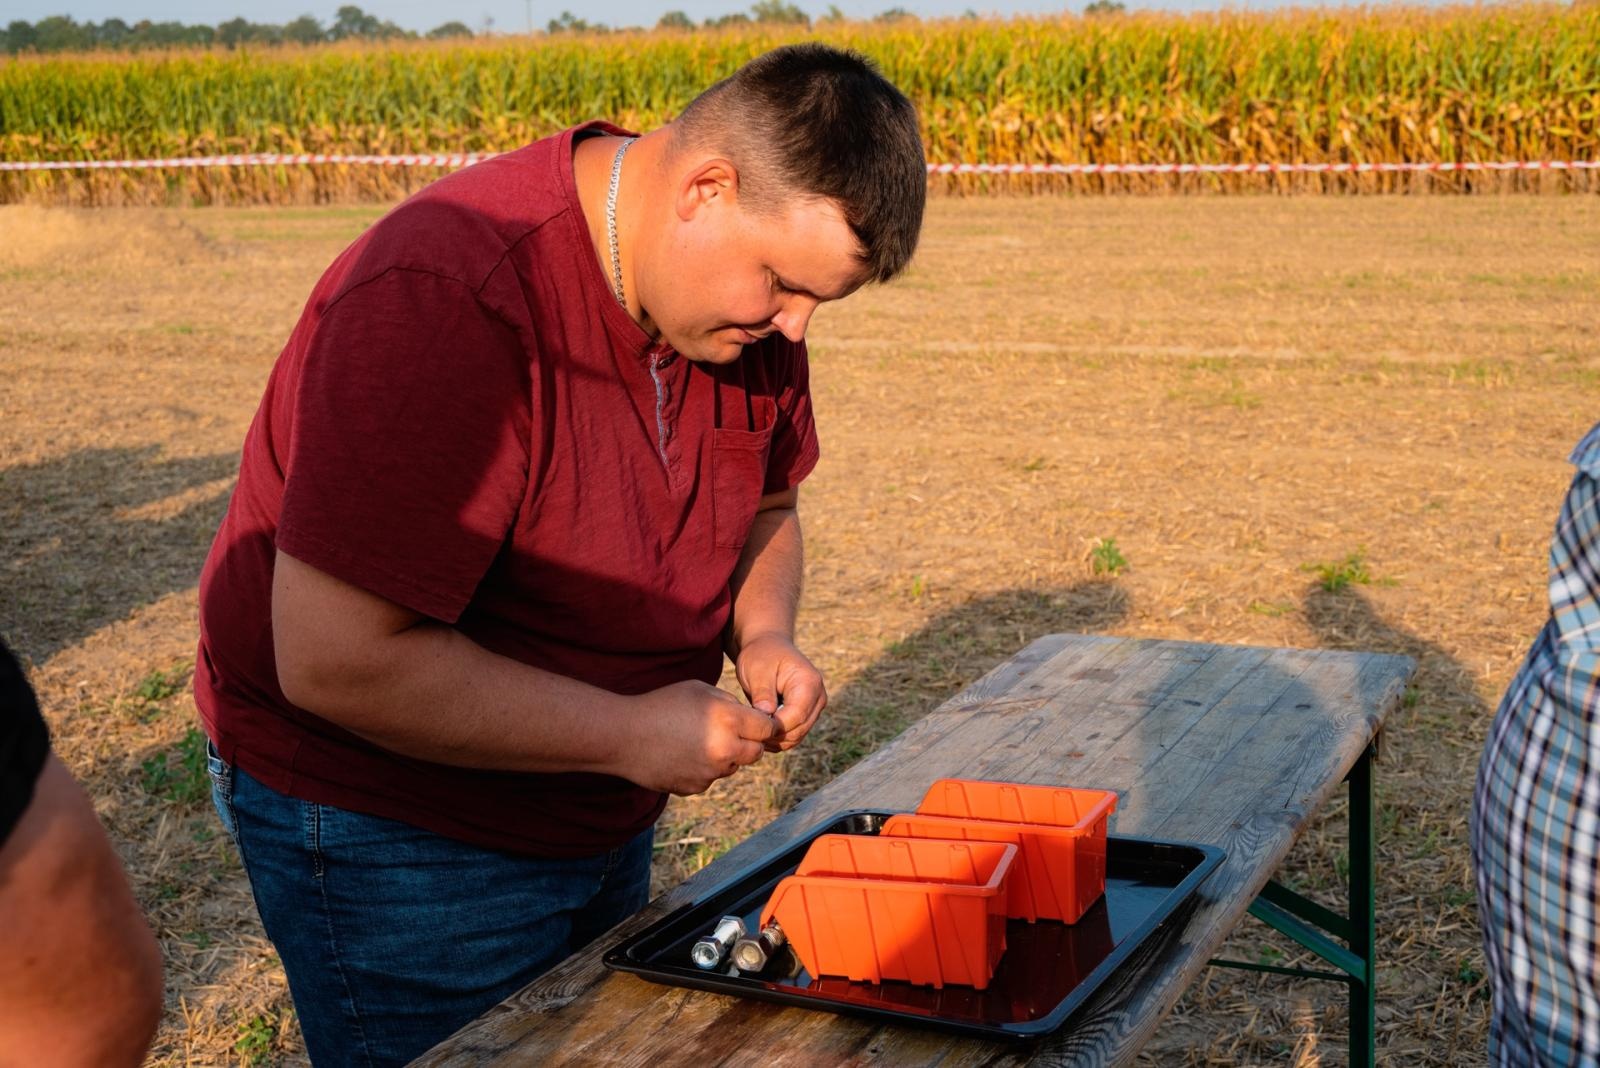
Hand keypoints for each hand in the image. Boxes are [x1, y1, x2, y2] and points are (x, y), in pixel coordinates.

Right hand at [623, 680, 779, 794]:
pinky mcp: (695, 787)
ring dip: (726, 756)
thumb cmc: (661, 705)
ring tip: (698, 740)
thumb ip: (729, 702)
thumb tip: (748, 715)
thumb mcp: (699, 689)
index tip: (759, 723)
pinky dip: (704, 769)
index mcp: (729, 720)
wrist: (624, 736)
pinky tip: (682, 754)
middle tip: (730, 731)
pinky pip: (710, 778)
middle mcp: (725, 749)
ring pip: (733, 766)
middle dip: (749, 742)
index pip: (768, 728)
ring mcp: (710, 772)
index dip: (765, 724)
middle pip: (756, 752)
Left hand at [735, 633, 826, 752]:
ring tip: (752, 731)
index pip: (796, 716)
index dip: (775, 726)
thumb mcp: (757, 668)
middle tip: (748, 731)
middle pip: (799, 729)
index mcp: (809, 683)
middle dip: (774, 735)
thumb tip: (767, 714)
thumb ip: (763, 691)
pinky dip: (777, 738)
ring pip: (797, 736)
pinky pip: (794, 734)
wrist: (768, 647)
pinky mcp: (807, 715)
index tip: (752, 726)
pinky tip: (760, 731)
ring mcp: (815, 707)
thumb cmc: (761, 655)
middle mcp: (818, 697)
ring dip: (775, 739)